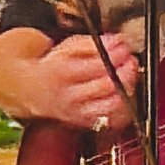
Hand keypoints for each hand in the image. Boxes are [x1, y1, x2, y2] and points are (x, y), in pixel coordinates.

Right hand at [0, 30, 139, 130]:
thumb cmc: (54, 67)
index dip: (116, 55)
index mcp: (63, 72)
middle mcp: (70, 95)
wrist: (33, 91)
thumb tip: (117, 41)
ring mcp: (78, 112)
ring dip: (127, 87)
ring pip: (112, 103)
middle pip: (107, 85)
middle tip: (130, 60)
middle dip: (125, 71)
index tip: (125, 47)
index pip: (97, 64)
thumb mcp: (67, 48)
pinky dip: (122, 104)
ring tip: (129, 74)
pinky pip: (111, 117)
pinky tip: (123, 92)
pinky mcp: (84, 122)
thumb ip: (92, 44)